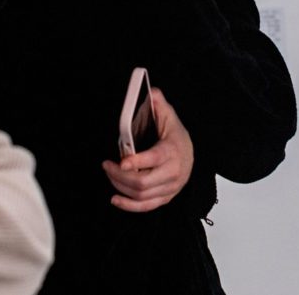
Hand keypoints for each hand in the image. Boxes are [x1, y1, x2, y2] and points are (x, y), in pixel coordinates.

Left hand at [102, 88, 193, 212]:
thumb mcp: (170, 118)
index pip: (153, 159)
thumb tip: (152, 92)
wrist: (192, 155)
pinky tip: (115, 198)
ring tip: (109, 174)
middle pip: (142, 182)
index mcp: (172, 152)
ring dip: (120, 187)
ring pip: (141, 196)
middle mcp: (172, 173)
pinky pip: (146, 207)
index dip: (136, 162)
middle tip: (107, 165)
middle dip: (119, 176)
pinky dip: (129, 206)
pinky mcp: (165, 197)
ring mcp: (169, 188)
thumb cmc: (177, 137)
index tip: (121, 161)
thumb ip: (159, 105)